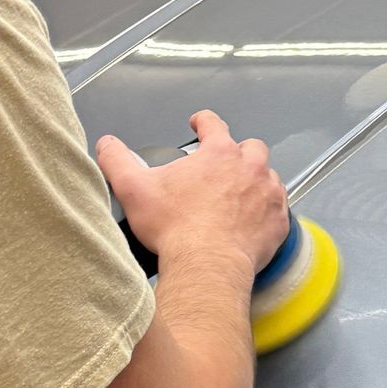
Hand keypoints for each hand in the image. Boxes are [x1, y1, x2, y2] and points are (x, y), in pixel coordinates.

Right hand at [97, 111, 288, 281]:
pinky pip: (279, 208)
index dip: (203, 121)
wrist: (207, 266)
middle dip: (238, 152)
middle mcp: (250, 168)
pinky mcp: (278, 222)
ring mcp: (268, 194)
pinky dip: (268, 210)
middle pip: (250, 147)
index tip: (198, 124)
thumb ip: (117, 160)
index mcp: (218, 153)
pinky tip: (254, 219)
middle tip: (223, 167)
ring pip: (268, 176)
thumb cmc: (175, 229)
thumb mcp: (133, 189)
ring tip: (239, 194)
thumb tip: (107, 145)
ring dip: (256, 180)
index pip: (213, 123)